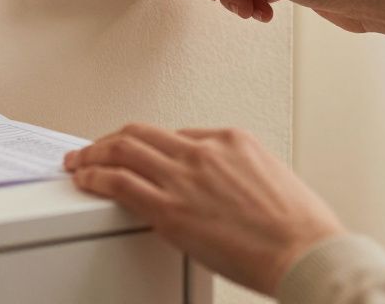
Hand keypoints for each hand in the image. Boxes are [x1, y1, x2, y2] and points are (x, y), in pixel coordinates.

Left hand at [64, 123, 343, 296]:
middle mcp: (203, 151)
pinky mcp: (169, 208)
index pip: (178, 135)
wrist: (305, 251)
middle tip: (97, 148)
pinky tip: (85, 179)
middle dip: (114, 139)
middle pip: (143, 133)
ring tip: (79, 161)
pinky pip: (118, 182)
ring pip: (123, 148)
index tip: (141, 156)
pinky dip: (95, 175)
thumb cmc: (299, 228)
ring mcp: (184, 176)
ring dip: (94, 152)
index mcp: (232, 140)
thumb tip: (223, 187)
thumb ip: (239, 174)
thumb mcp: (272, 179)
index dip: (152, 147)